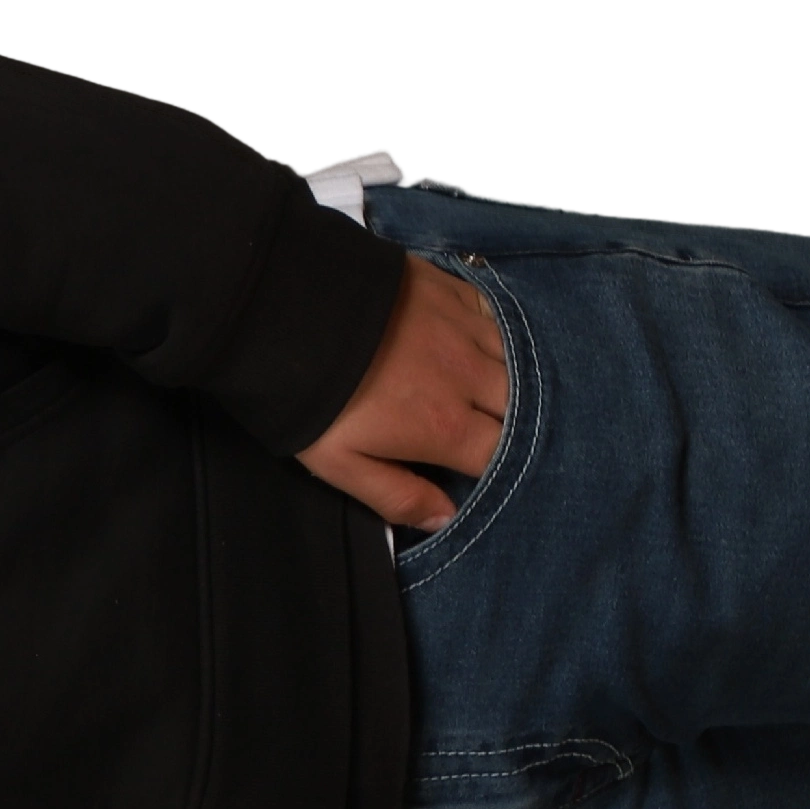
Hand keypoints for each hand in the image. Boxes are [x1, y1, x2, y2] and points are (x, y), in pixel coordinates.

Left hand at [294, 253, 506, 531]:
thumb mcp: (341, 462)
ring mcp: (464, 328)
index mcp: (446, 425)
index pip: (502, 457)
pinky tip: (479, 343)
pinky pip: (493, 315)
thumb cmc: (311, 396)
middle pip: (522, 408)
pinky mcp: (451, 289)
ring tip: (491, 391)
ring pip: (515, 359)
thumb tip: (445, 518)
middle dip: (516, 424)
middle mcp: (469, 377)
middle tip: (495, 430)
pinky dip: (496, 333)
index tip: (487, 471)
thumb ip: (397, 495)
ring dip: (511, 379)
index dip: (502, 470)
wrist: (287, 310)